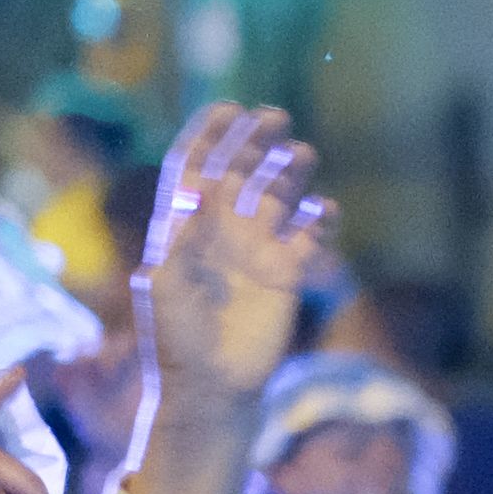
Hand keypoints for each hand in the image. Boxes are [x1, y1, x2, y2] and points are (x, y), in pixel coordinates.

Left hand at [135, 105, 331, 416]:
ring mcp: (256, 249)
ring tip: (303, 151)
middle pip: (240, 170)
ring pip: (277, 195)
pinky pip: (309, 235)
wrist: (211, 384)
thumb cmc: (175, 337)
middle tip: (275, 117)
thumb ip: (180, 240)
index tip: (228, 109)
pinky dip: (321, 219)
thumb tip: (197, 194)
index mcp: (185, 224)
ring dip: (289, 171)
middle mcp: (221, 229)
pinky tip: (326, 209)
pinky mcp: (287, 273)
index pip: (195, 166)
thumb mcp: (166, 286)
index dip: (209, 135)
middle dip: (255, 141)